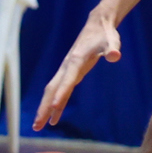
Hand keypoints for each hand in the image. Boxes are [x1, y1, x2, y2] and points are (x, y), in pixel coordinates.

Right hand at [33, 11, 120, 129]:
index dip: (61, 93)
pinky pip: (60, 91)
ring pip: (53, 92)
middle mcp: (67, 66)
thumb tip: (115, 55)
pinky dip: (56, 103)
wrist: (97, 25)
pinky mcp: (71, 73)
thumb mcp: (112, 41)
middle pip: (52, 90)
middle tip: (36, 126)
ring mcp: (67, 70)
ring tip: (38, 126)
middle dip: (44, 107)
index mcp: (76, 60)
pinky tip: (54, 117)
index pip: (67, 80)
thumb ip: (112, 48)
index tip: (53, 108)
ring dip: (45, 108)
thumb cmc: (105, 35)